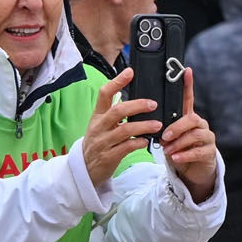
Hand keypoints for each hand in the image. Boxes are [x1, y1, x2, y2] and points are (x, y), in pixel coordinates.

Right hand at [79, 68, 156, 192]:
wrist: (84, 169)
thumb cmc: (98, 144)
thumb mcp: (100, 126)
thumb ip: (115, 115)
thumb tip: (136, 102)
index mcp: (97, 116)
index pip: (104, 94)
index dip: (117, 82)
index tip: (130, 72)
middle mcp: (99, 127)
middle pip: (118, 110)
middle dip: (137, 105)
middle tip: (153, 104)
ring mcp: (103, 142)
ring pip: (124, 130)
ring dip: (143, 126)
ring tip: (157, 125)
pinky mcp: (109, 157)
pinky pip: (125, 147)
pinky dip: (138, 142)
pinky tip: (146, 141)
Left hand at [155, 70, 218, 201]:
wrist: (192, 170)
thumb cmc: (178, 149)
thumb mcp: (169, 137)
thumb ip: (163, 126)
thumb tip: (147, 120)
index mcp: (188, 117)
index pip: (188, 98)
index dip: (188, 84)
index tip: (186, 70)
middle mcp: (200, 124)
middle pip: (192, 119)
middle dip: (177, 127)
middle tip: (165, 135)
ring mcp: (207, 137)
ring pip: (195, 135)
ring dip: (179, 143)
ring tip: (167, 150)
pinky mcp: (210, 152)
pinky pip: (199, 151)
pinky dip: (185, 155)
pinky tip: (176, 158)